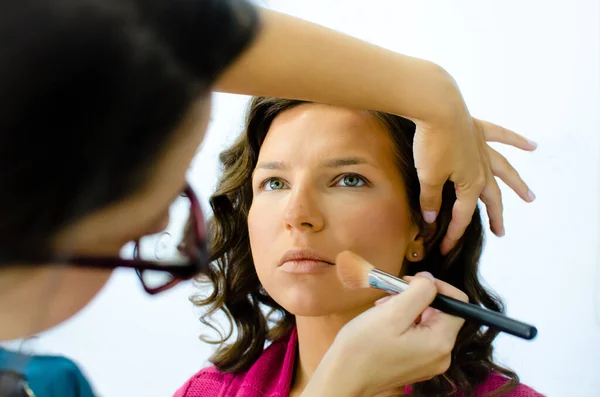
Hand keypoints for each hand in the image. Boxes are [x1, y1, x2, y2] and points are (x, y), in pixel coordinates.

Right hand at [303, 270, 467, 396]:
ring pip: (428, 322)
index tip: (411, 281)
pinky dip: (404, 323)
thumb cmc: (363, 347)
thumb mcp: (393, 311)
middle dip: (417, 297)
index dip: (437, 286)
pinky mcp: (415, 364)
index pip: (458, 302)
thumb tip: (430, 279)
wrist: (343, 378)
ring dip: (408, 308)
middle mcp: (441, 355)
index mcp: (440, 342)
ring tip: (383, 308)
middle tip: (391, 294)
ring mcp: (428, 362)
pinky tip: (384, 323)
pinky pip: (418, 335)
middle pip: (442, 312)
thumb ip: (419, 291)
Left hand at [413, 110, 536, 254]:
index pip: (462, 215)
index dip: (453, 234)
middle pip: (490, 197)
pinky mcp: (477, 129)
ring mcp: (481, 148)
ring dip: (516, 184)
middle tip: (501, 231)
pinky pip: (501, 136)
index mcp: (469, 184)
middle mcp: (481, 168)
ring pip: (504, 170)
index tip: (446, 248)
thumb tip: (431, 218)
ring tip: (530, 197)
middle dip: (494, 216)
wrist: (437, 107)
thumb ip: (431, 200)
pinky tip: (532, 146)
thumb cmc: (432, 143)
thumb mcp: (429, 177)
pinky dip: (516, 140)